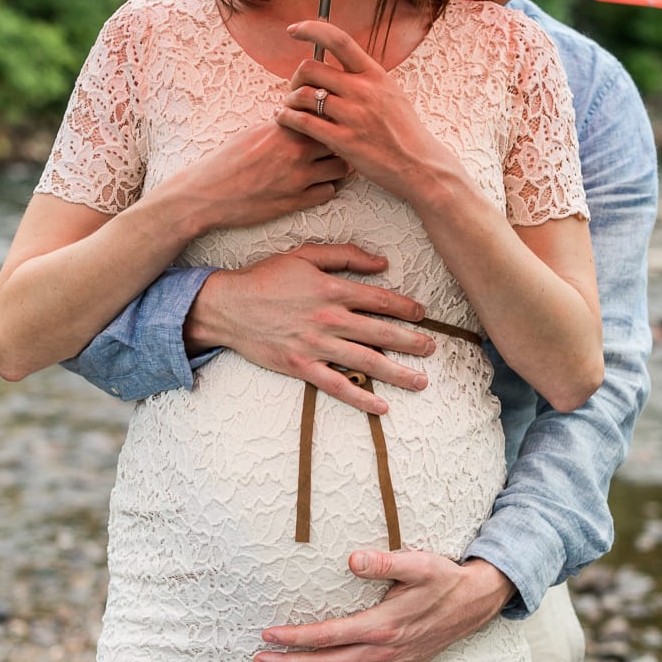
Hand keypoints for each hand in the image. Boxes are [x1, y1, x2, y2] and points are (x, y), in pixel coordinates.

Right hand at [160, 122, 348, 231]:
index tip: (327, 123)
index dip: (329, 119)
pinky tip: (315, 185)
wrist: (207, 194)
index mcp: (284, 128)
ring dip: (337, 166)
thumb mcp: (253, 132)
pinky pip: (329, 191)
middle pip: (339, 139)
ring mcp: (299, 177)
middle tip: (332, 145)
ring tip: (326, 166)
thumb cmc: (226, 162)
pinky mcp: (297, 201)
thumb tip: (300, 117)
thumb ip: (282, 125)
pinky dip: (326, 188)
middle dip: (339, 141)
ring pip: (341, 168)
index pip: (324, 114)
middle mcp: (295, 150)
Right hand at [185, 244, 434, 413]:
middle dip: (412, 342)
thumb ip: (345, 255)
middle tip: (433, 349)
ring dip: (398, 373)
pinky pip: (338, 386)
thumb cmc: (266, 277)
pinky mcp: (302, 366)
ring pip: (367, 361)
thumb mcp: (304, 255)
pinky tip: (382, 407)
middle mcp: (330, 318)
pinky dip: (361, 398)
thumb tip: (382, 262)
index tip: (422, 314)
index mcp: (333, 289)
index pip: (380, 300)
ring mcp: (317, 345)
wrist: (228, 306)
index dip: (406, 307)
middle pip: (382, 333)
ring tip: (421, 381)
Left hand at [254, 551, 515, 661]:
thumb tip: (352, 559)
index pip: (327, 635)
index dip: (295, 638)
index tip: (268, 636)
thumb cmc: (443, 580)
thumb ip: (384, 562)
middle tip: (260, 660)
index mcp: (382, 625)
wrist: (474, 603)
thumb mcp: (418, 563)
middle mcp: (383, 651)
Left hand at [272, 21, 464, 204]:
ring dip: (289, 100)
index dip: (311, 29)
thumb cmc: (404, 132)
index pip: (339, 40)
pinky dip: (287, 118)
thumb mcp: (391, 94)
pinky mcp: (343, 140)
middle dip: (295, 78)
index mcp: (375, 74)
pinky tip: (284, 120)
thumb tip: (343, 64)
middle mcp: (363, 90)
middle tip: (295, 91)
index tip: (293, 31)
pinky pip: (303, 122)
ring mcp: (353, 115)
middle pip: (311, 68)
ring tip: (289, 109)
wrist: (419, 165)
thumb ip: (367, 79)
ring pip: (303, 95)